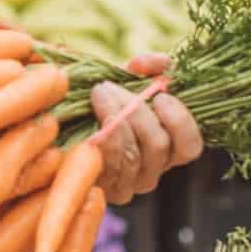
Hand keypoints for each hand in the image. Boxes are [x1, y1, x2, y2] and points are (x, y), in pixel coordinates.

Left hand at [87, 53, 202, 203]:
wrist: (60, 129)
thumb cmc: (99, 104)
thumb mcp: (126, 80)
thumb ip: (149, 68)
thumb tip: (160, 62)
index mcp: (167, 147)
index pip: (190, 146)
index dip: (180, 121)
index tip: (160, 97)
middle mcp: (152, 170)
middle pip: (158, 145)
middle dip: (136, 111)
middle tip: (109, 87)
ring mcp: (129, 184)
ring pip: (133, 155)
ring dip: (115, 119)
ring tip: (98, 94)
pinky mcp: (105, 189)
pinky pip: (110, 165)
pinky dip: (103, 138)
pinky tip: (92, 119)